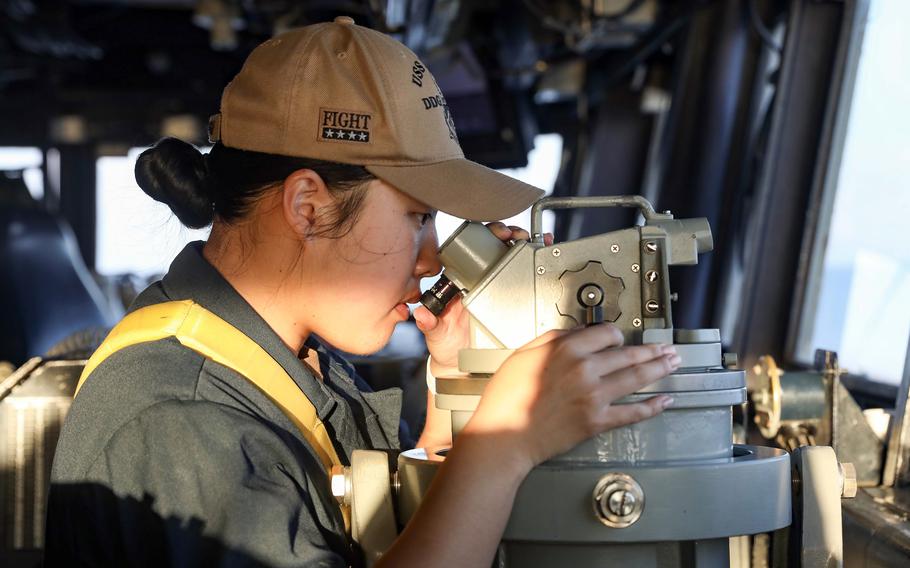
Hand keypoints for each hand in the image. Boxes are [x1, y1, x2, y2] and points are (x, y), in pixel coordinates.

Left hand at [413, 222, 553, 373]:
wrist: (464, 366)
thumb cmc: (448, 345)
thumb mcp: (436, 334)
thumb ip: (429, 324)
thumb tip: (422, 314)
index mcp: (462, 281)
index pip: (473, 250)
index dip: (484, 236)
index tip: (495, 233)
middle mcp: (481, 281)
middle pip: (497, 249)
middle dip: (510, 235)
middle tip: (517, 235)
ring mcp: (500, 289)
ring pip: (514, 260)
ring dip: (527, 245)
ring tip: (537, 240)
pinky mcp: (515, 301)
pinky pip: (528, 280)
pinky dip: (538, 263)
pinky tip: (546, 252)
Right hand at [462, 324, 678, 473]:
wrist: (504, 435)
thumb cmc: (507, 398)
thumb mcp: (523, 354)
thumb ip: (552, 339)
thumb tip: (577, 332)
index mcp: (566, 350)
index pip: (606, 333)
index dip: (616, 335)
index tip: (620, 339)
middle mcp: (585, 370)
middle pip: (628, 354)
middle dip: (651, 350)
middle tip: (666, 348)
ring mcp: (594, 397)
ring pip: (636, 379)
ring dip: (659, 369)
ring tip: (673, 363)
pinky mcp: (597, 421)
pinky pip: (632, 413)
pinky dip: (652, 407)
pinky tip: (664, 401)